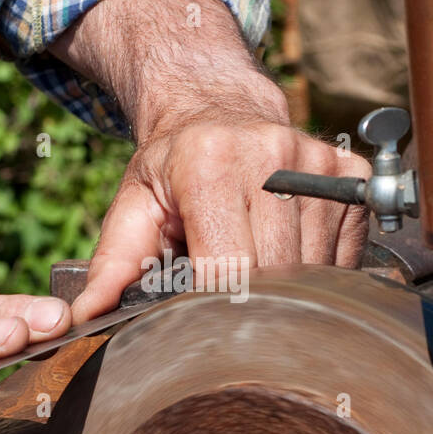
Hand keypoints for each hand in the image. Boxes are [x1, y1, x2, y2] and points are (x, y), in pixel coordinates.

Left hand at [72, 91, 368, 320]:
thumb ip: (111, 265)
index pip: (229, 266)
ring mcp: (317, 162)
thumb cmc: (173, 165)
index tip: (205, 328)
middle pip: (276, 274)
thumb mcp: (133, 206)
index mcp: (210, 164)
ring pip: (315, 269)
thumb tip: (83, 319)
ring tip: (254, 270)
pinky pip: (345, 254)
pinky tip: (288, 255)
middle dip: (252, 304)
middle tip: (228, 305)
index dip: (217, 307)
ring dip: (287, 289)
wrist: (217, 104)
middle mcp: (271, 156)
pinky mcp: (349, 173)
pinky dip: (319, 271)